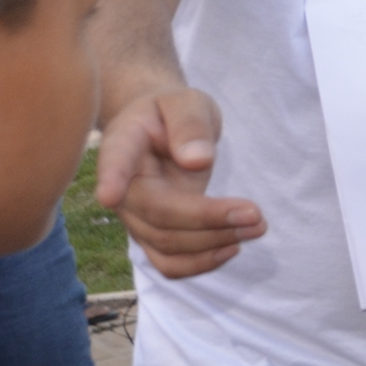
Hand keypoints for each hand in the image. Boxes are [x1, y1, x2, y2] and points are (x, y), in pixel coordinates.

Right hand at [95, 86, 266, 279]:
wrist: (160, 131)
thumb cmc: (172, 112)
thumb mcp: (186, 102)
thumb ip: (189, 125)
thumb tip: (196, 160)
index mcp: (123, 144)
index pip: (115, 161)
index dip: (111, 179)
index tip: (108, 195)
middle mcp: (122, 188)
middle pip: (157, 214)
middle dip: (208, 219)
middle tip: (256, 214)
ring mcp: (135, 217)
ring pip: (166, 245)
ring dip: (213, 244)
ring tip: (257, 226)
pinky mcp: (152, 236)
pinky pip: (170, 263)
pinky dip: (201, 263)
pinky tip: (233, 246)